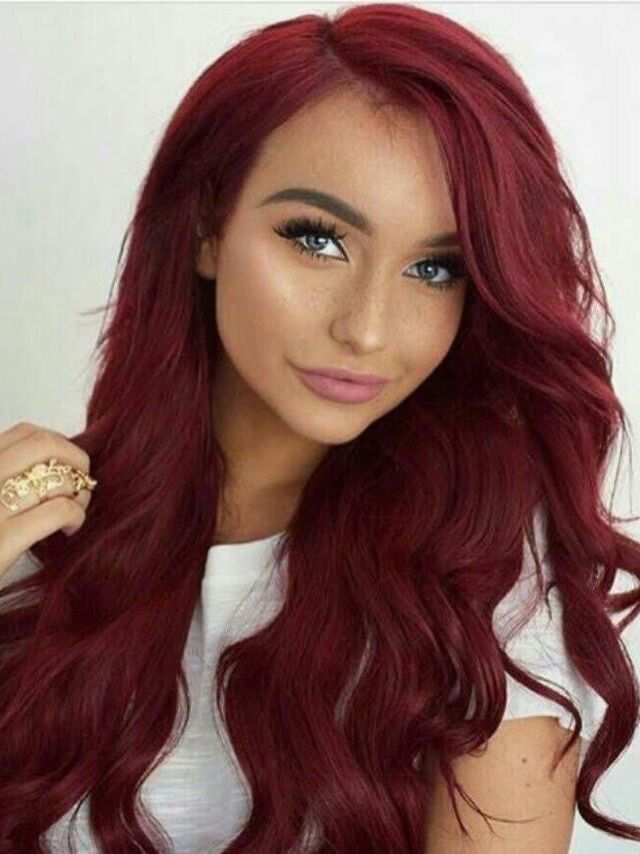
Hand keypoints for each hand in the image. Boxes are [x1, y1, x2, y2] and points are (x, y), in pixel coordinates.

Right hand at [0, 421, 93, 579]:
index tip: (65, 466)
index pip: (25, 432)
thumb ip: (5, 478)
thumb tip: (56, 466)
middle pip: (45, 445)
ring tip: (75, 510)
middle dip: (76, 460)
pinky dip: (74, 515)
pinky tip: (69, 529)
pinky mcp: (1, 541)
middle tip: (80, 485)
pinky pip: (57, 511)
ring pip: (56, 478)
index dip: (58, 445)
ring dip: (79, 492)